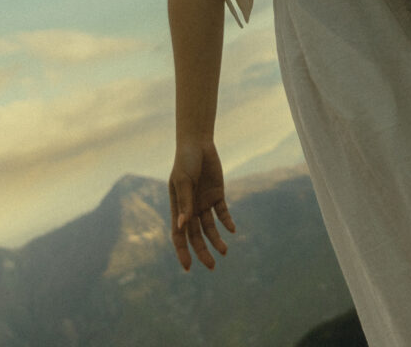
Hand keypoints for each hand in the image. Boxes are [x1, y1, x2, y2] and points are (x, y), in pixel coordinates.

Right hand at [169, 141, 234, 270]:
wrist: (198, 144)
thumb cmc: (186, 161)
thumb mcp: (184, 180)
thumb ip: (184, 201)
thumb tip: (182, 225)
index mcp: (178, 207)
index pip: (179, 235)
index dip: (182, 251)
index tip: (188, 267)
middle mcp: (191, 208)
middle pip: (196, 236)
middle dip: (202, 252)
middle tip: (212, 266)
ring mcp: (204, 202)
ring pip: (210, 228)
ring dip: (217, 240)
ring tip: (224, 251)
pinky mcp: (217, 195)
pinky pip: (222, 213)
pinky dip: (227, 222)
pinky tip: (232, 230)